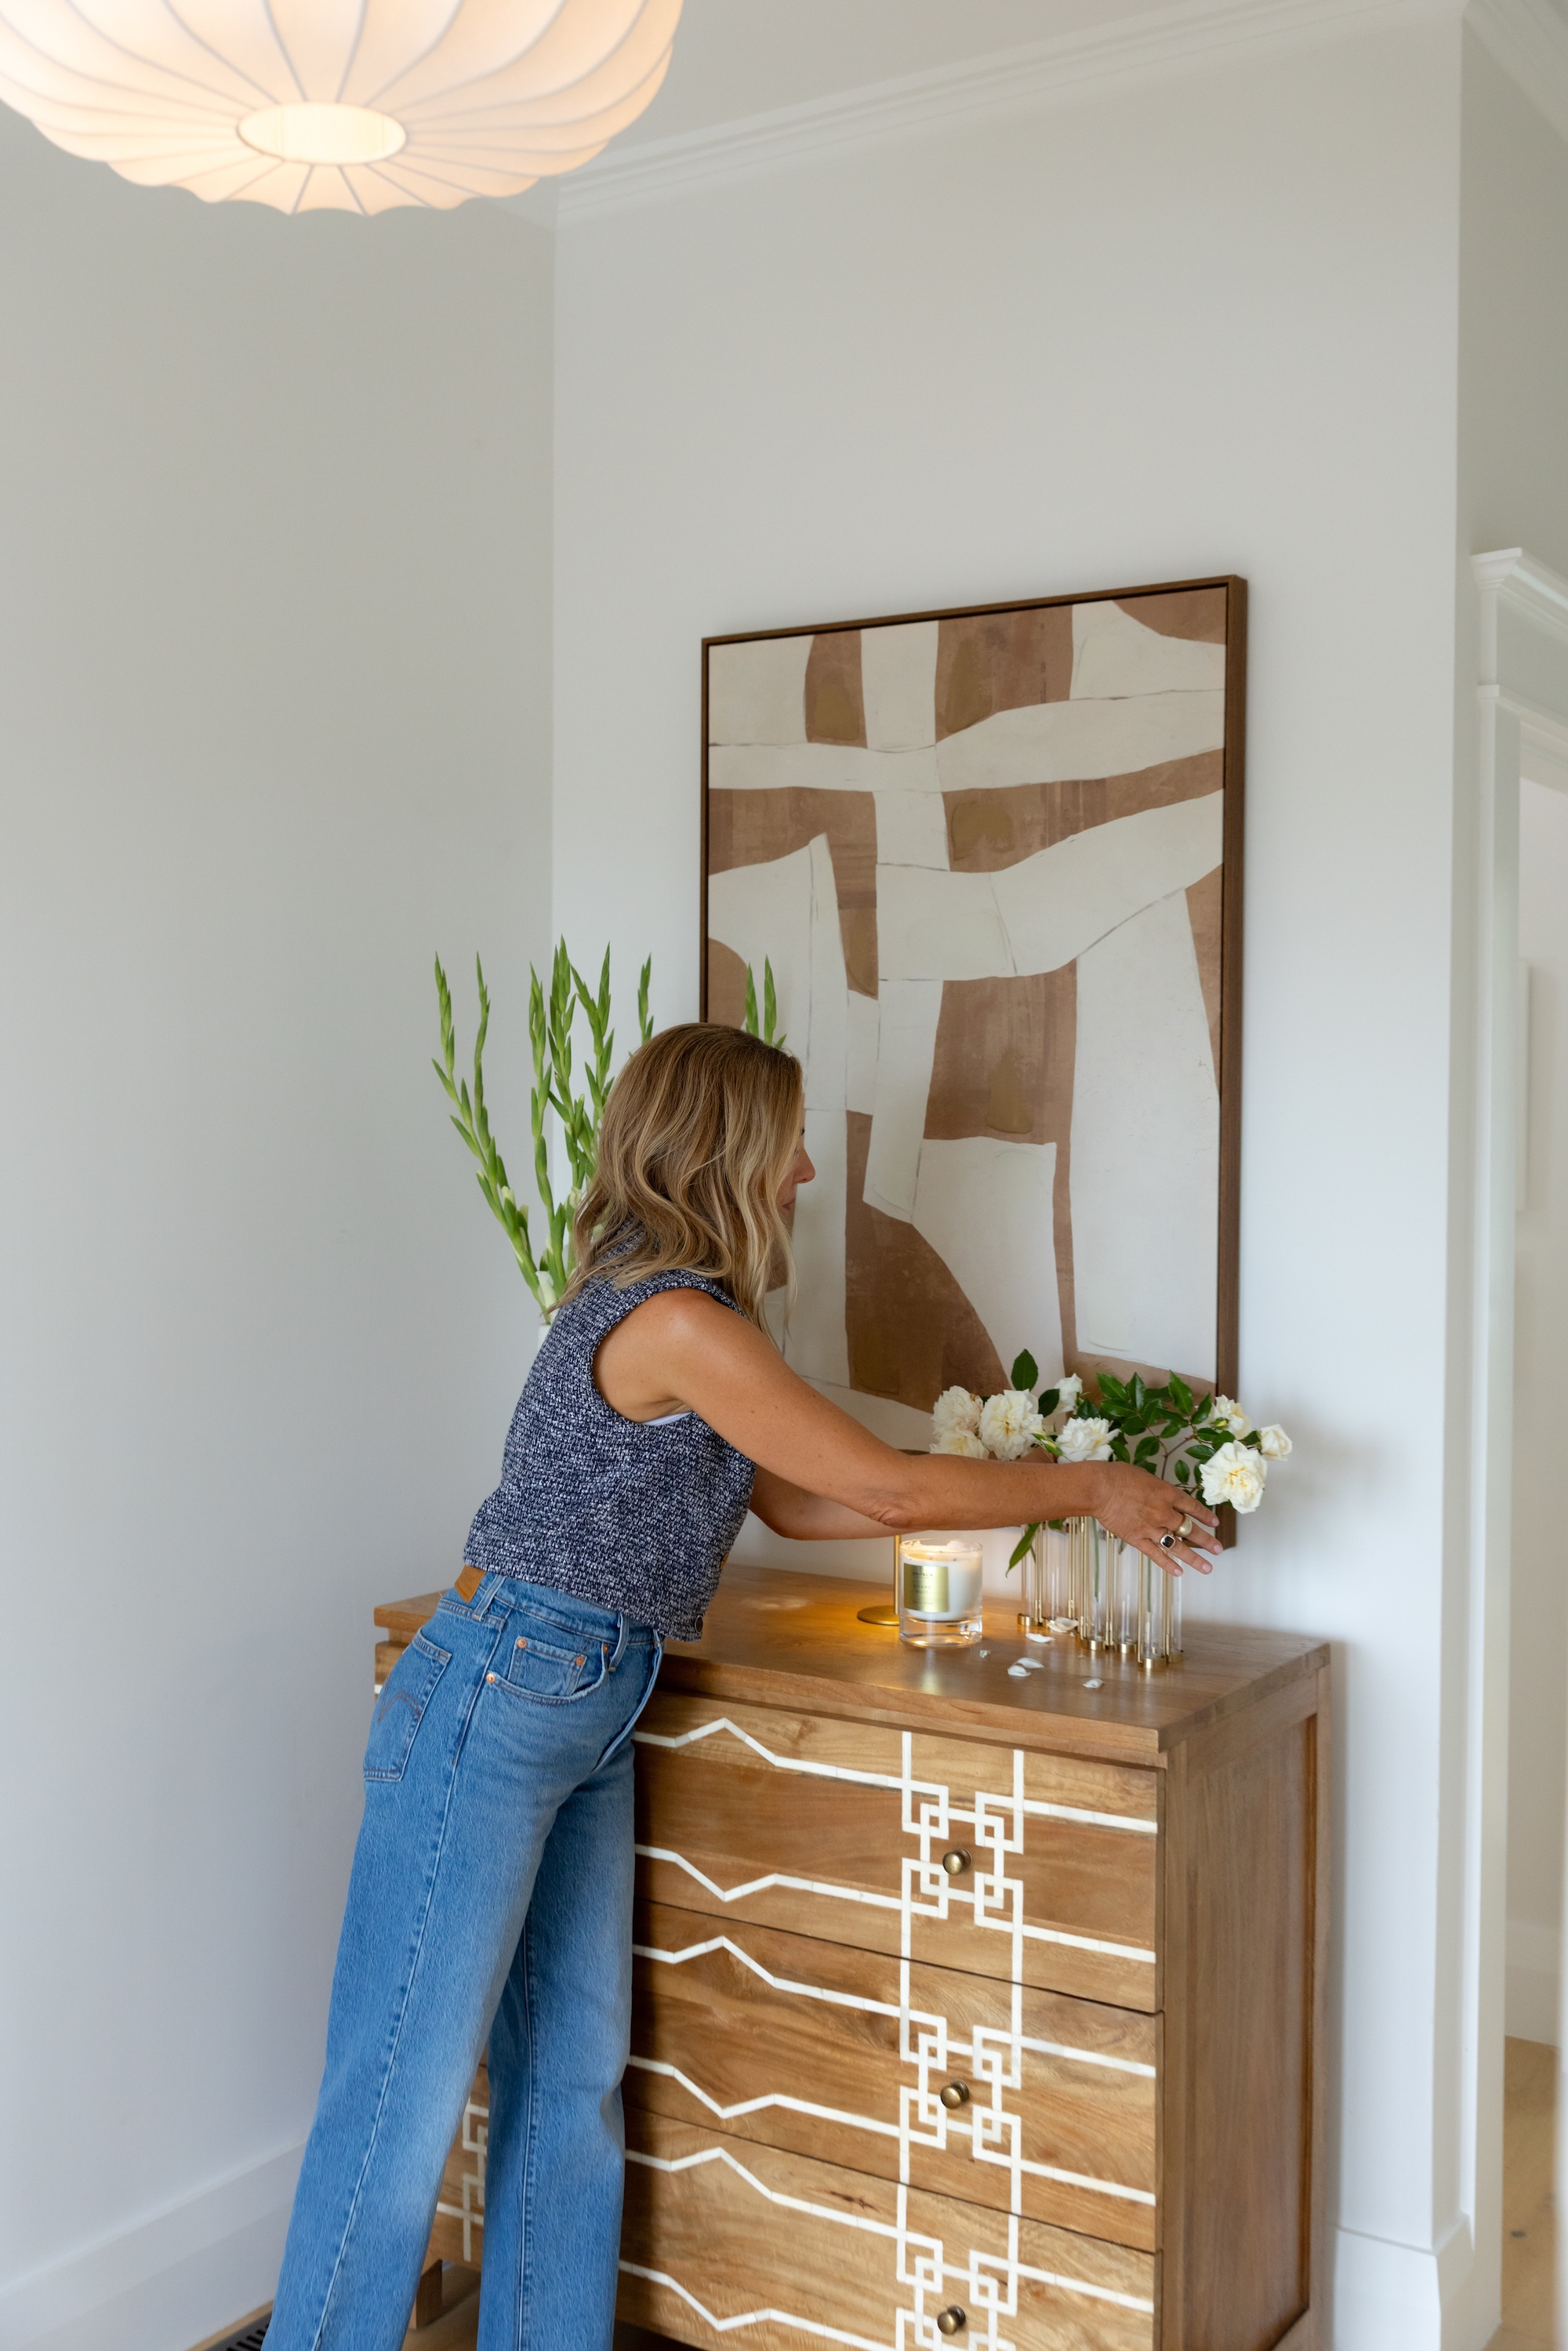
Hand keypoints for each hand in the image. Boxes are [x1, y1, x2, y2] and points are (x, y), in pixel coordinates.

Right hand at [1087, 1464, 1219, 1574]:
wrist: (1099, 1488)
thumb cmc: (1118, 1476)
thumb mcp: (1146, 1477)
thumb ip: (1158, 1490)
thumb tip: (1163, 1497)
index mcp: (1167, 1494)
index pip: (1192, 1507)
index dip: (1205, 1516)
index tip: (1215, 1524)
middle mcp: (1164, 1513)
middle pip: (1190, 1529)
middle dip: (1206, 1540)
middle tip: (1218, 1549)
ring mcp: (1152, 1528)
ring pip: (1178, 1546)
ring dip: (1194, 1558)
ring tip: (1207, 1568)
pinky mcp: (1137, 1539)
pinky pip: (1156, 1554)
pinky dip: (1167, 1564)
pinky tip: (1178, 1572)